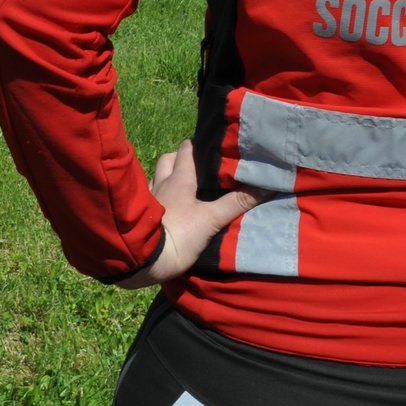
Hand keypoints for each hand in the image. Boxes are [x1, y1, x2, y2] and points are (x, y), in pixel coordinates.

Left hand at [116, 140, 262, 289]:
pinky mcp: (141, 215)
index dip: (198, 146)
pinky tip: (168, 207)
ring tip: (184, 187)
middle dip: (180, 159)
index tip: (212, 148)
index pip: (186, 150)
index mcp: (178, 178)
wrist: (144, 259)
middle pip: (168, 159)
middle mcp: (160, 183)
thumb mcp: (211, 219)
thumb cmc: (179, 233)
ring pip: (157, 177)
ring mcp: (148, 198)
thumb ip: (236, 202)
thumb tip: (265, 186)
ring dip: (167, 177)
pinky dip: (159, 197)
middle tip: (198, 168)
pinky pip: (149, 197)